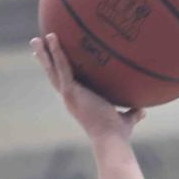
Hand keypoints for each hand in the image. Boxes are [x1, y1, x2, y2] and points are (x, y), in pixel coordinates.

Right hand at [31, 33, 145, 143]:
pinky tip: (53, 38)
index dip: (57, 71)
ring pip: (52, 70)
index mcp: (79, 102)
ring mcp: (69, 95)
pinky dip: (57, 53)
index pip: (65, 83)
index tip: (50, 60)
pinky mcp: (71, 92)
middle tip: (36, 44)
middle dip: (44, 59)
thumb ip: (132, 113)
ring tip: (35, 39)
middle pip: (53, 74)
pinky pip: (62, 68)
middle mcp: (71, 98)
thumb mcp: (125, 119)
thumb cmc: (117, 134)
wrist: (111, 140)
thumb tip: (143, 111)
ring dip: (44, 53)